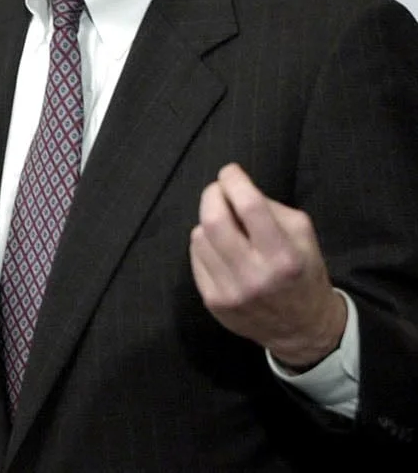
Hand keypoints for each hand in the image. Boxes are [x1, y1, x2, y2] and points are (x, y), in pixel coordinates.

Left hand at [189, 163, 346, 370]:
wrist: (302, 328)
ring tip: (226, 225)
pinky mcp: (213, 301)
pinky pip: (196, 257)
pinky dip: (205, 245)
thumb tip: (234, 187)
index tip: (230, 171)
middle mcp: (255, 276)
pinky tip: (222, 249)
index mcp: (284, 257)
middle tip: (219, 190)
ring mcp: (230, 291)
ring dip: (209, 221)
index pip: (250, 207)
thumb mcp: (303, 238)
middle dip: (212, 195)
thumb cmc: (303, 273)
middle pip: (214, 220)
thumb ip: (271, 209)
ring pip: (199, 237)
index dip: (235, 182)